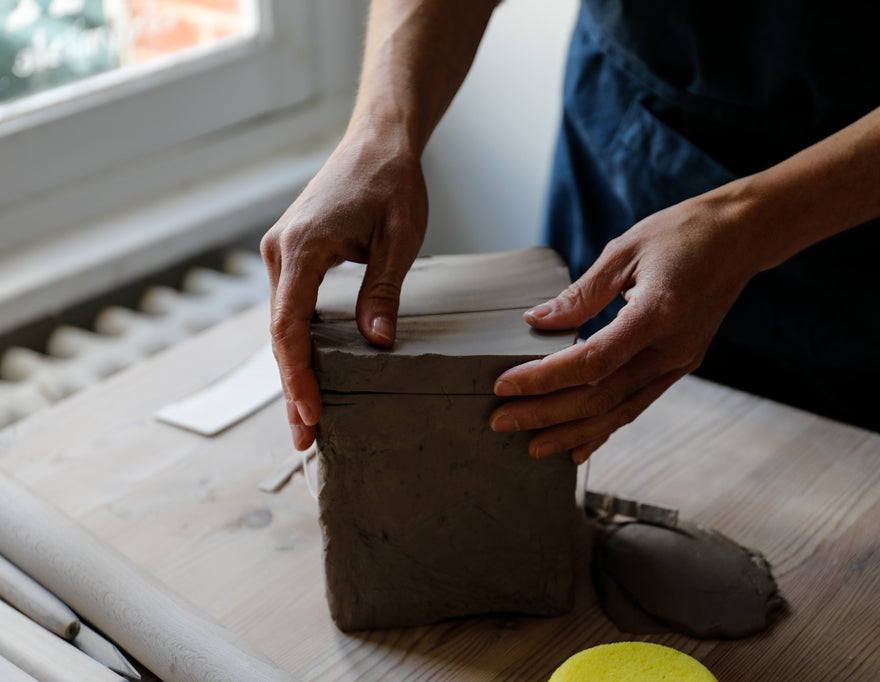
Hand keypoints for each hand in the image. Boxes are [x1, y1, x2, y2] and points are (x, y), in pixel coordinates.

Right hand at [261, 134, 426, 448]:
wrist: (377, 141)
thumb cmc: (393, 183)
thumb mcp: (399, 238)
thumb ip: (383, 291)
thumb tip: (377, 345)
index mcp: (302, 248)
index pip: (290, 326)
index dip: (298, 375)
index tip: (311, 414)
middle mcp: (281, 253)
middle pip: (280, 335)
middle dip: (294, 388)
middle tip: (306, 441)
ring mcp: (283, 254)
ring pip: (283, 326)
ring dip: (295, 372)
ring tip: (308, 423)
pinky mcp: (294, 257)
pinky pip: (292, 310)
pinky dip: (300, 346)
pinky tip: (312, 376)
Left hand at [488, 195, 760, 463]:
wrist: (742, 236)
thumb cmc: (685, 233)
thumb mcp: (626, 249)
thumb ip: (581, 293)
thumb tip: (538, 320)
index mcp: (657, 314)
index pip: (591, 361)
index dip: (545, 378)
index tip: (506, 385)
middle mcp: (671, 348)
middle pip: (600, 396)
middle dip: (547, 414)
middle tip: (501, 421)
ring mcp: (679, 361)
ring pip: (620, 410)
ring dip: (573, 432)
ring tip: (532, 446)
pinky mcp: (680, 364)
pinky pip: (638, 404)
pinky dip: (606, 428)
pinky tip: (579, 447)